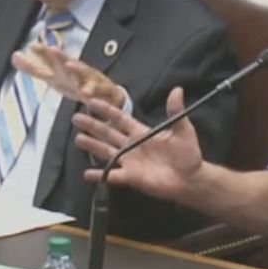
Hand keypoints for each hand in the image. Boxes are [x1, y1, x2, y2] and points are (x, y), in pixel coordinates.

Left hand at [12, 43, 124, 107]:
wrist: (107, 95)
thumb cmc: (77, 83)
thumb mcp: (54, 77)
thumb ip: (34, 69)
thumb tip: (14, 55)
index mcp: (63, 70)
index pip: (51, 61)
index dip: (43, 54)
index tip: (33, 46)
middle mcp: (76, 71)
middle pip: (67, 62)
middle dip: (60, 57)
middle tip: (52, 49)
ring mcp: (90, 79)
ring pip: (83, 73)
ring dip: (77, 70)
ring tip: (70, 66)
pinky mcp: (102, 89)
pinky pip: (98, 89)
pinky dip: (93, 90)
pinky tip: (87, 93)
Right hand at [72, 87, 202, 201]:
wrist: (191, 178)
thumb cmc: (188, 154)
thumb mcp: (183, 130)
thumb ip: (176, 112)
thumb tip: (177, 90)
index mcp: (142, 133)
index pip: (121, 119)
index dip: (108, 111)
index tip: (92, 101)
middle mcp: (132, 146)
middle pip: (109, 133)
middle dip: (93, 126)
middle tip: (76, 118)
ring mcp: (130, 162)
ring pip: (107, 152)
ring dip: (93, 146)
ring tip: (78, 139)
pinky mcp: (131, 177)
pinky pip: (112, 176)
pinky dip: (100, 175)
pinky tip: (87, 174)